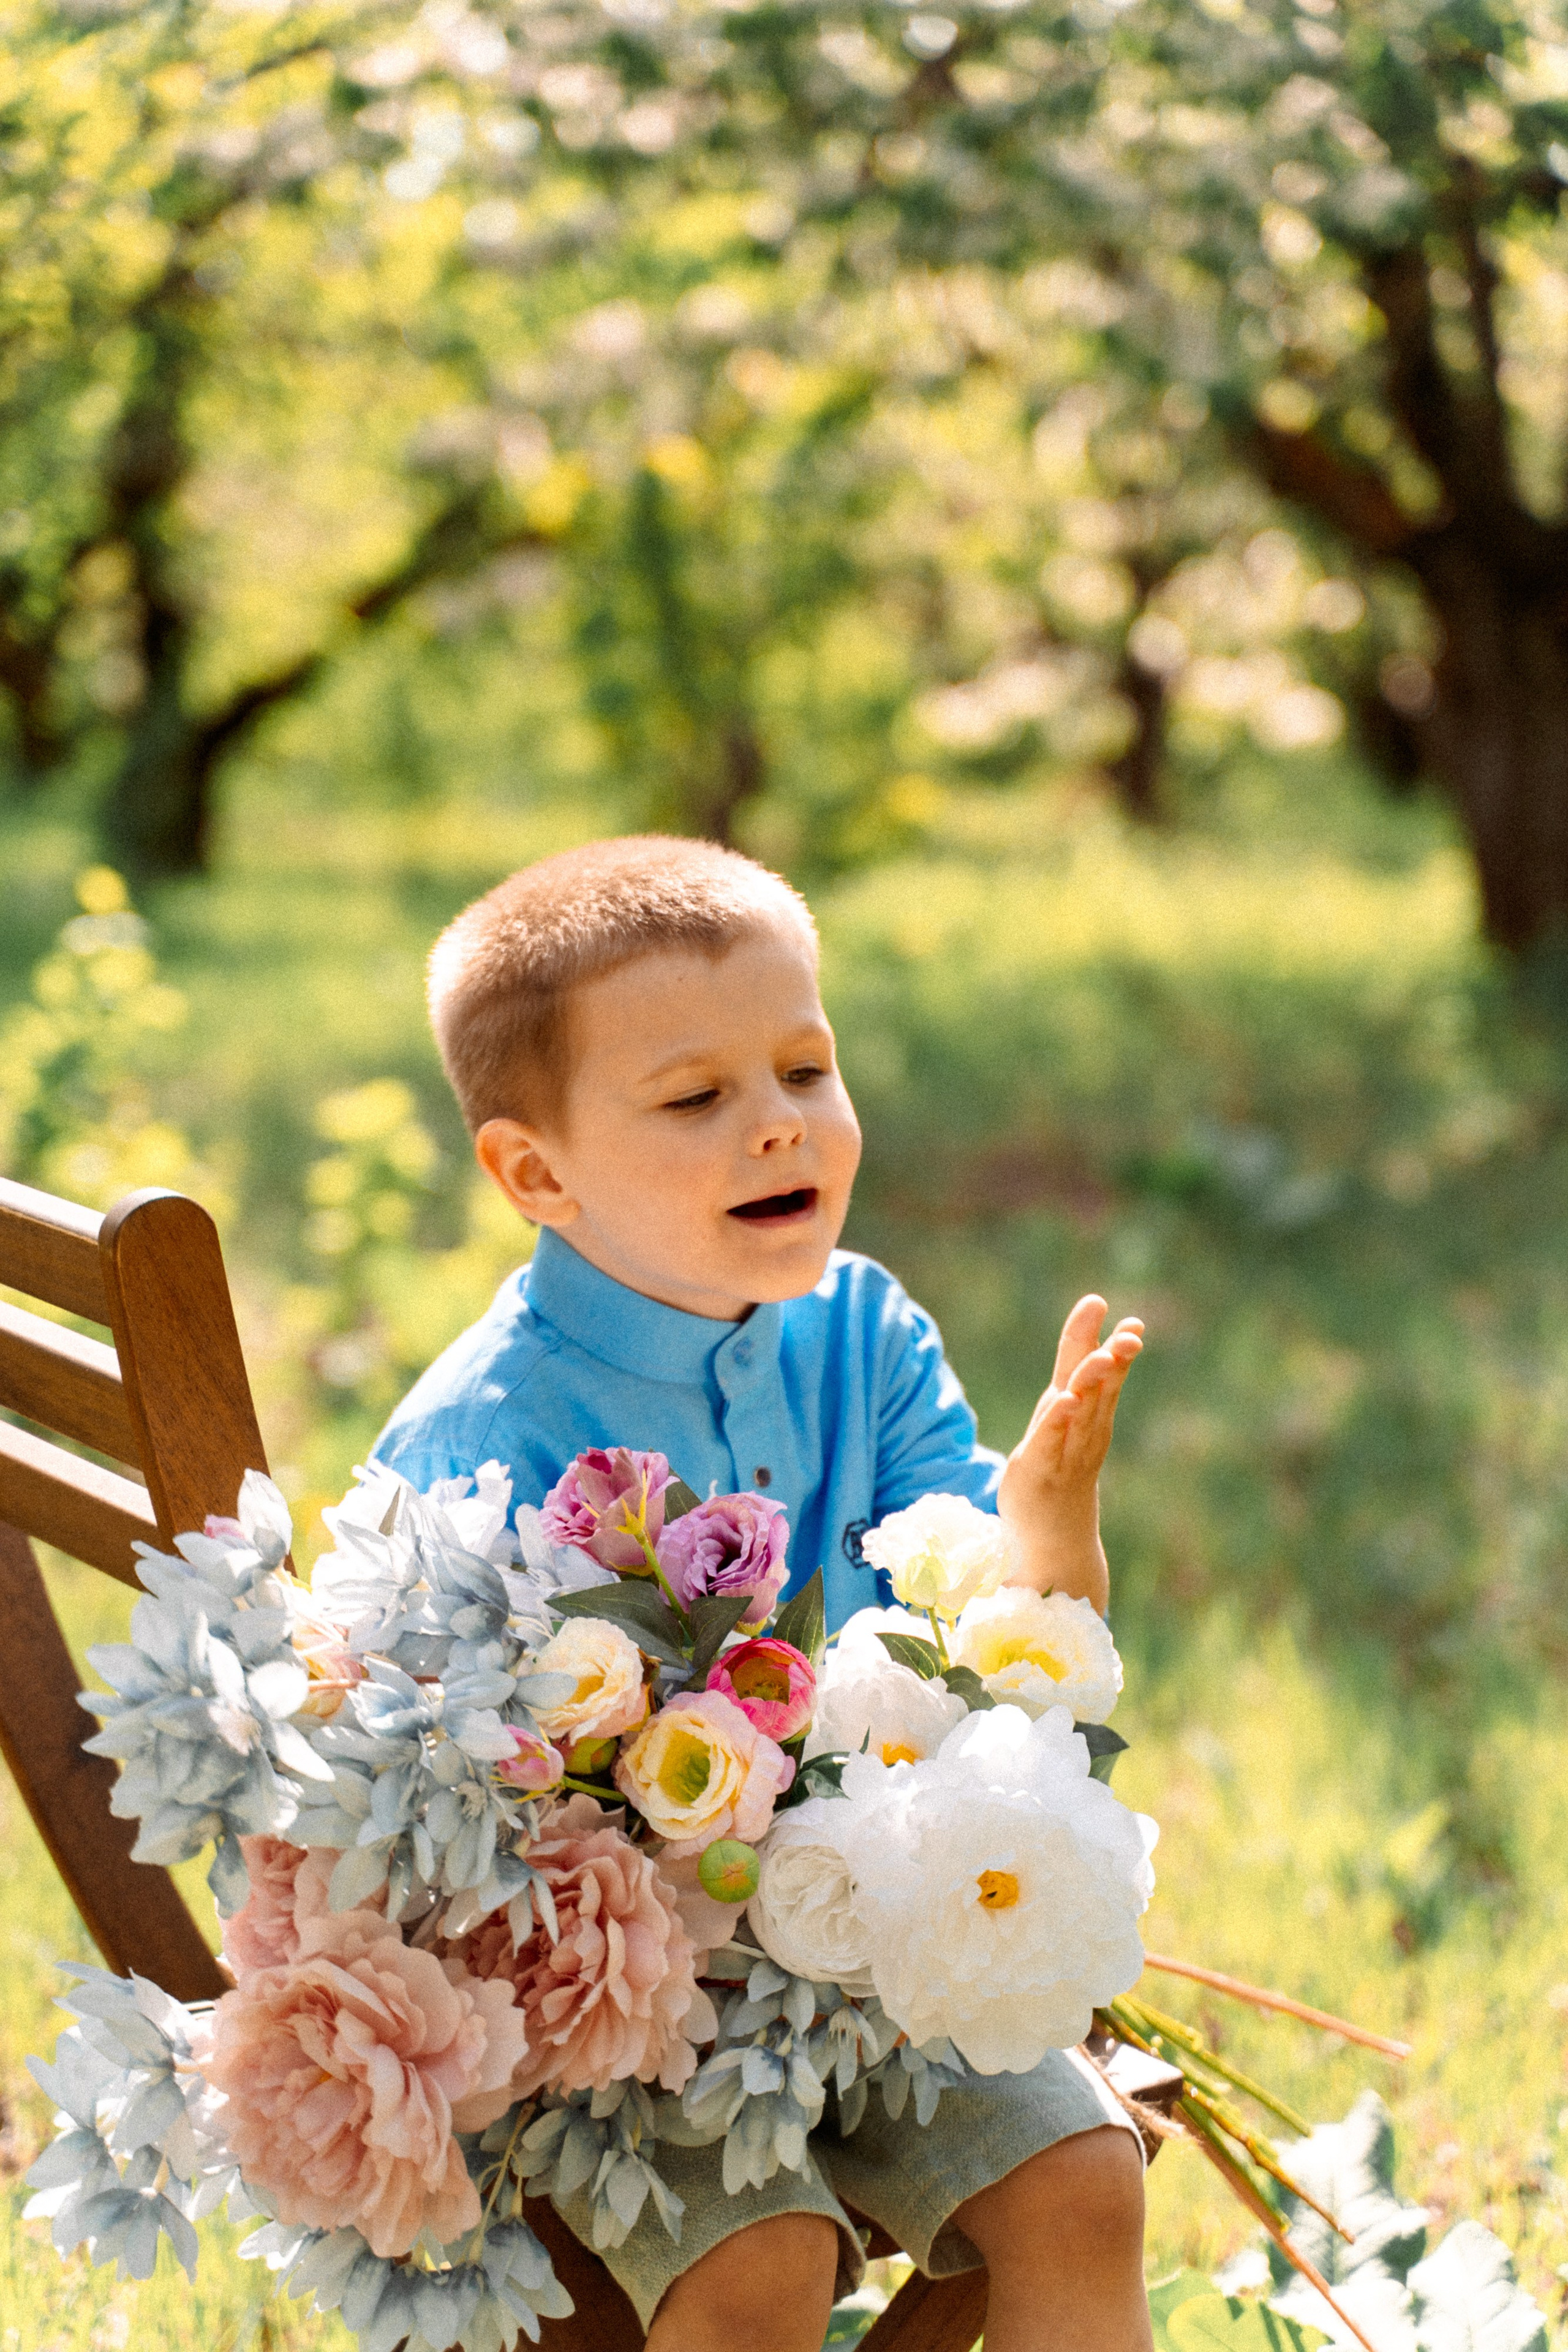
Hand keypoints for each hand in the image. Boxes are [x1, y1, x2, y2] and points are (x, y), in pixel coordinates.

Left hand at [997, 1295, 1143, 1611]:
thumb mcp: (1065, 1417)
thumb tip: (1096, 1344)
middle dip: (1115, 1359)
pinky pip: (1051, 1440)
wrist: (1053, 1539)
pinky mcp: (1038, 1468)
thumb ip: (1076, 1382)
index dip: (1111, 1342)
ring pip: (1083, 1412)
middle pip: (1101, 1389)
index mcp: (1091, 1414)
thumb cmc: (1058, 1469)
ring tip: (1102, 1356)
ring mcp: (1065, 1452)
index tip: (1131, 1319)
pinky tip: (1066, 1400)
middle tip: (1131, 1334)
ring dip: (1093, 1383)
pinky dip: (1060, 1420)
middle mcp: (1085, 1431)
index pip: (1103, 1373)